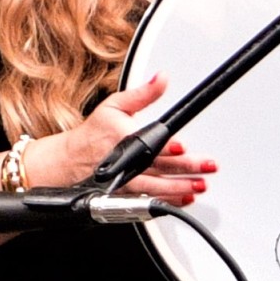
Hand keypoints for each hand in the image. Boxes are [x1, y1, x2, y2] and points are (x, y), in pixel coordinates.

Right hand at [25, 72, 216, 207]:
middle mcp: (128, 163)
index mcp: (126, 138)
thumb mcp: (116, 105)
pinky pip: (151, 200)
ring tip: (200, 185)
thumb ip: (143, 94)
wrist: (72, 159)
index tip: (183, 147)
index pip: (150, 144)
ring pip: (157, 188)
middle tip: (207, 167)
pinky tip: (184, 198)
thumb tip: (162, 79)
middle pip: (161, 167)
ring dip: (180, 188)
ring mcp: (128, 181)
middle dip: (186, 168)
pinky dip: (169, 201)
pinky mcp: (127, 194)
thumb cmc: (94, 132)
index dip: (167, 147)